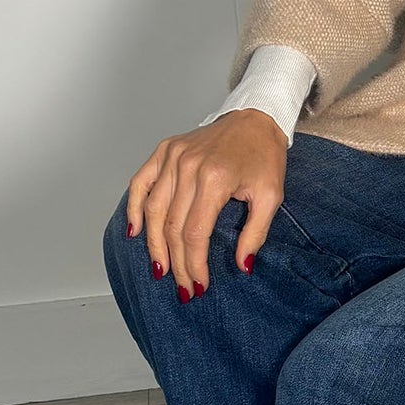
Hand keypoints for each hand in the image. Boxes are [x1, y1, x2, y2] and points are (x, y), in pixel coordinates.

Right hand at [124, 111, 288, 300]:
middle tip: (183, 287)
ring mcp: (173, 156)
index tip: (199, 285)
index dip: (194, 264)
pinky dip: (133, 207)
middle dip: (176, 262)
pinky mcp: (165, 150)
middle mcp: (188, 166)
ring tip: (160, 269)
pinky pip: (141, 182)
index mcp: (215, 178)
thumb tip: (243, 265)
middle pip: (172, 226)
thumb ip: (255, 233)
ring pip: (153, 210)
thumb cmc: (264, 155)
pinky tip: (135, 232)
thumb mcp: (271, 196)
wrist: (255, 118)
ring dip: (154, 244)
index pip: (194, 233)